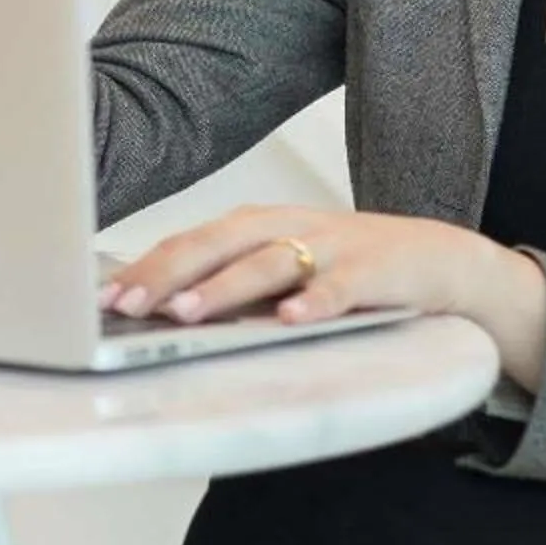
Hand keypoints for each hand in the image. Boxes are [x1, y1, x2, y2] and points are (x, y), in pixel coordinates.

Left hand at [102, 205, 545, 384]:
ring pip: (270, 262)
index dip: (146, 266)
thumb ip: (230, 286)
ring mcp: (333, 246)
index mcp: (258, 224)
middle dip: (168, 273)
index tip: (104, 296)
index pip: (191, 241)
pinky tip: (290, 319)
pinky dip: (314, 301)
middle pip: (218, 243)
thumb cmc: (345, 269)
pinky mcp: (375, 271)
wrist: (441, 260)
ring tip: (189, 313)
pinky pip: (340, 286)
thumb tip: (158, 314)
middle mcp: (289, 226)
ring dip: (226, 287)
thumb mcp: (282, 270)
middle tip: (127, 304)